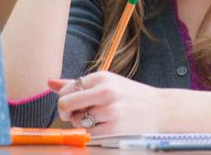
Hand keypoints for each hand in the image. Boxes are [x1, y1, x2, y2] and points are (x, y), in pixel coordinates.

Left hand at [48, 71, 165, 135]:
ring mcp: (109, 111)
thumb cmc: (130, 96)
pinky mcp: (114, 128)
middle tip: (74, 115)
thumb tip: (49, 82)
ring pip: (77, 121)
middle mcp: (105, 91)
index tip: (75, 103)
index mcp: (101, 77)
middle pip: (65, 103)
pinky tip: (105, 126)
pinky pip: (89, 133)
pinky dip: (92, 132)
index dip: (66, 99)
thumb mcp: (107, 83)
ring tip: (99, 118)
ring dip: (83, 123)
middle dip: (65, 112)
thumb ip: (76, 83)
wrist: (161, 109)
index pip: (67, 89)